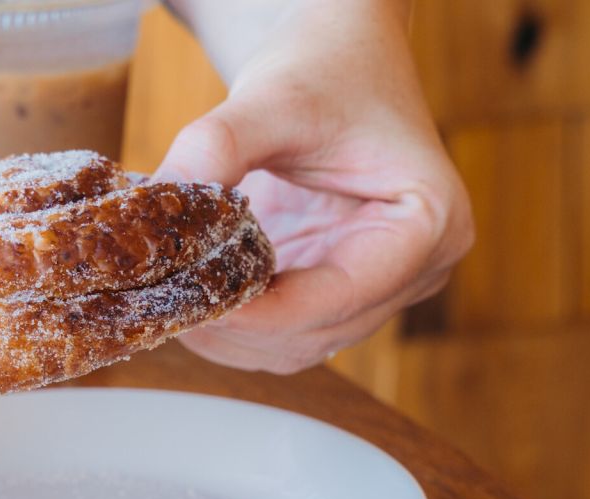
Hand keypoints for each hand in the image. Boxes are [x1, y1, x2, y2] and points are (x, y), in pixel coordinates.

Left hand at [155, 0, 472, 373]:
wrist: (332, 60)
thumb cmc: (325, 70)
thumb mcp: (271, 100)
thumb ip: (216, 147)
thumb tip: (159, 198)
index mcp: (429, 223)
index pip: (342, 296)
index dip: (265, 315)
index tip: (198, 308)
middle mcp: (414, 269)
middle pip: (317, 333)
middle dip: (237, 328)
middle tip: (164, 304)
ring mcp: (373, 287)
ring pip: (294, 346)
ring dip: (228, 336)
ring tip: (168, 300)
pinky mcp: (331, 290)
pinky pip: (278, 332)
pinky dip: (231, 325)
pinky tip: (189, 297)